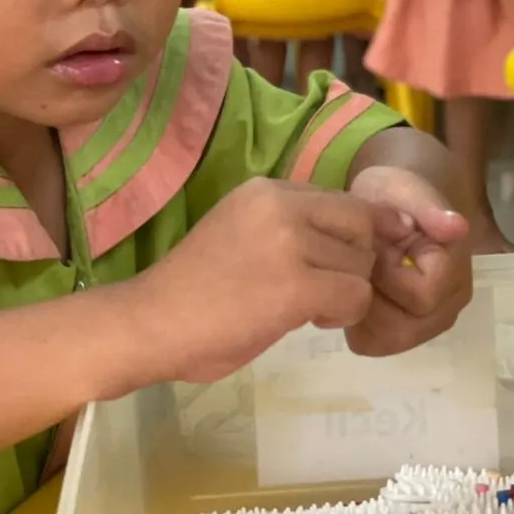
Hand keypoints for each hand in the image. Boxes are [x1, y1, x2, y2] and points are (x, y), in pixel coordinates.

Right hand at [140, 177, 406, 383]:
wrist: (151, 322)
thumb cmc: (189, 289)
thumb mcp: (241, 231)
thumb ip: (287, 226)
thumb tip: (344, 242)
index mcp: (264, 190)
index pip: (340, 200)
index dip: (344, 237)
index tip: (325, 265)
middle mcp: (280, 205)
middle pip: (360, 225)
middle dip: (353, 261)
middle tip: (322, 288)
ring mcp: (290, 243)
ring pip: (362, 265)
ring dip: (345, 292)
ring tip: (308, 307)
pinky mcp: (297, 285)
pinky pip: (356, 296)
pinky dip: (343, 314)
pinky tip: (310, 320)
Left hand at [345, 166, 472, 356]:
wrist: (385, 208)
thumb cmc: (394, 198)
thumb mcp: (402, 189)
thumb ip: (426, 206)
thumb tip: (457, 227)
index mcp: (453, 271)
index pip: (422, 296)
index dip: (388, 273)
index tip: (376, 245)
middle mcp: (446, 307)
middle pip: (402, 328)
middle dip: (371, 295)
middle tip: (359, 262)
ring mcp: (424, 327)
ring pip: (385, 340)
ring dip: (360, 309)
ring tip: (356, 274)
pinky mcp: (396, 337)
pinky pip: (369, 343)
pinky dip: (353, 320)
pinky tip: (351, 289)